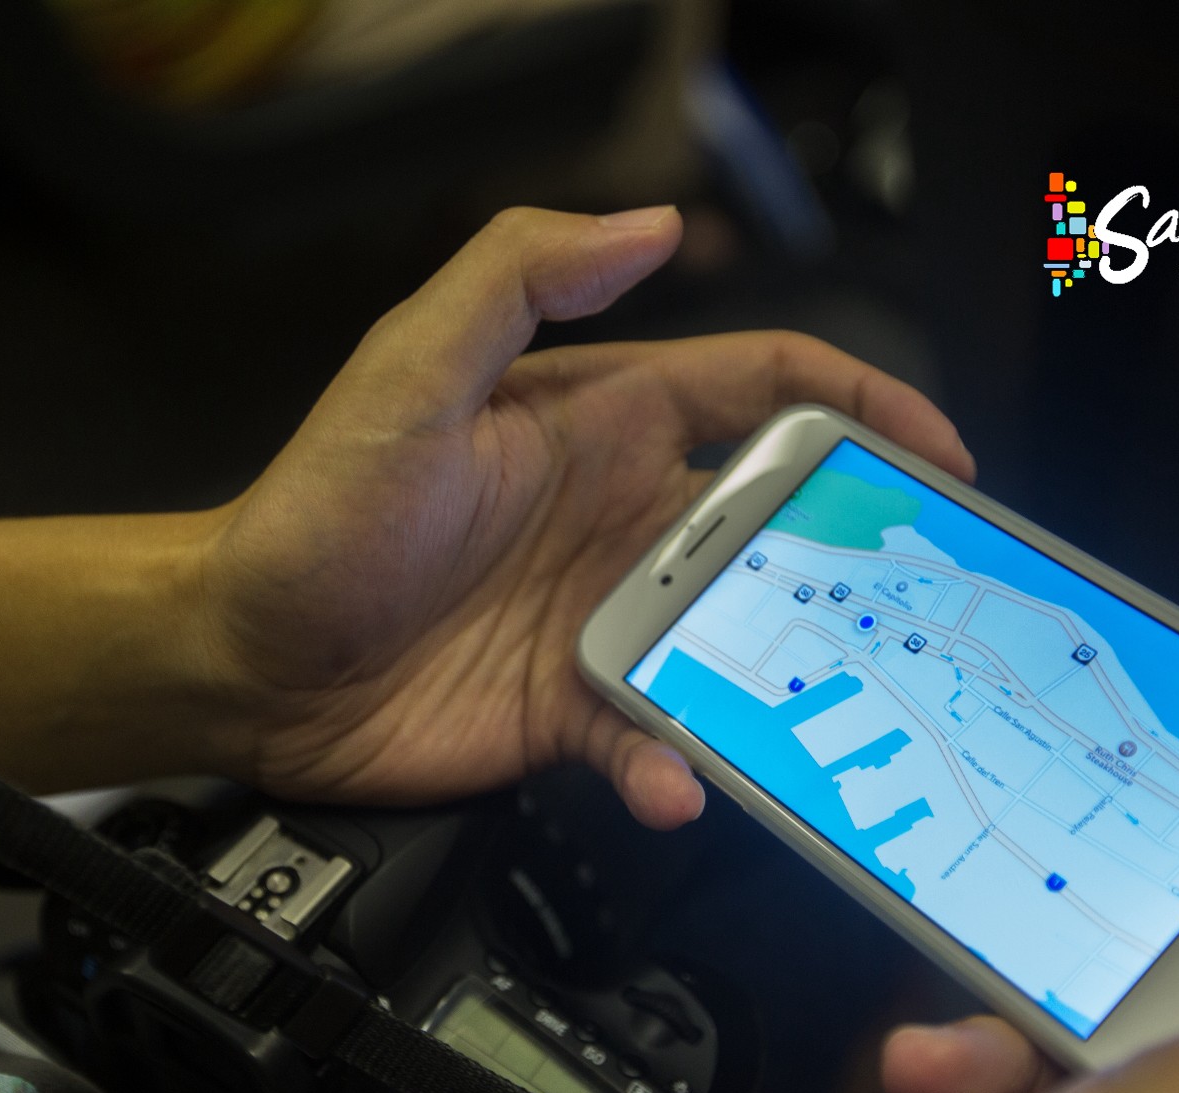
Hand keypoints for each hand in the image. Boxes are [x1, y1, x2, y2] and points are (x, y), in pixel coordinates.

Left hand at [194, 206, 971, 827]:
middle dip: (858, 558)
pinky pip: (659, 740)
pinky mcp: (573, 712)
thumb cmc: (314, 510)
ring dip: (788, 681)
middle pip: (780, 528)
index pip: (766, 392)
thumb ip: (521, 278)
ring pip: (740, 646)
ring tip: (829, 716)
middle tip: (919, 603)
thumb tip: (651, 223)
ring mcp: (604, 620)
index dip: (863, 408)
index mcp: (604, 423)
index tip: (937, 455)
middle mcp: (621, 520)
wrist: (241, 659)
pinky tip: (676, 783)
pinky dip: (680, 768)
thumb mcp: (410, 369)